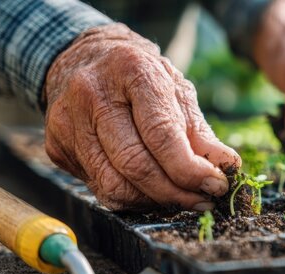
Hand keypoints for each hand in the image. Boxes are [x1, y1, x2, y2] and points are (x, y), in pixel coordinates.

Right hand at [44, 24, 240, 210]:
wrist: (84, 60)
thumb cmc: (140, 78)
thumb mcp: (177, 91)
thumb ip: (201, 132)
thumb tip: (227, 167)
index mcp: (130, 70)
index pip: (161, 134)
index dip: (190, 169)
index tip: (216, 185)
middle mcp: (92, 94)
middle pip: (136, 165)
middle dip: (176, 192)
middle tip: (202, 201)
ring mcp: (68, 123)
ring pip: (115, 186)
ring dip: (155, 201)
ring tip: (181, 198)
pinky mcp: (57, 148)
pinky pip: (100, 189)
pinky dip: (132, 198)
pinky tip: (152, 192)